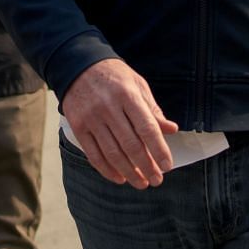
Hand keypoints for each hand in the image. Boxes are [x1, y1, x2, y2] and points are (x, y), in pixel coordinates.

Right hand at [61, 59, 179, 188]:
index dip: (158, 149)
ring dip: (129, 172)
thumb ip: (152, 109)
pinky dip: (107, 170)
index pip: (146, 128)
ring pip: (112, 153)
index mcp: (127, 95)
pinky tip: (119, 177)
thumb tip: (171, 130)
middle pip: (130, 144)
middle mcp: (108, 107)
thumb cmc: (114, 76)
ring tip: (141, 183)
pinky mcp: (78, 126)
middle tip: (156, 180)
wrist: (78, 65)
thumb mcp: (137, 84)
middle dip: (146, 166)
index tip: (167, 166)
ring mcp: (91, 118)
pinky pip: (93, 154)